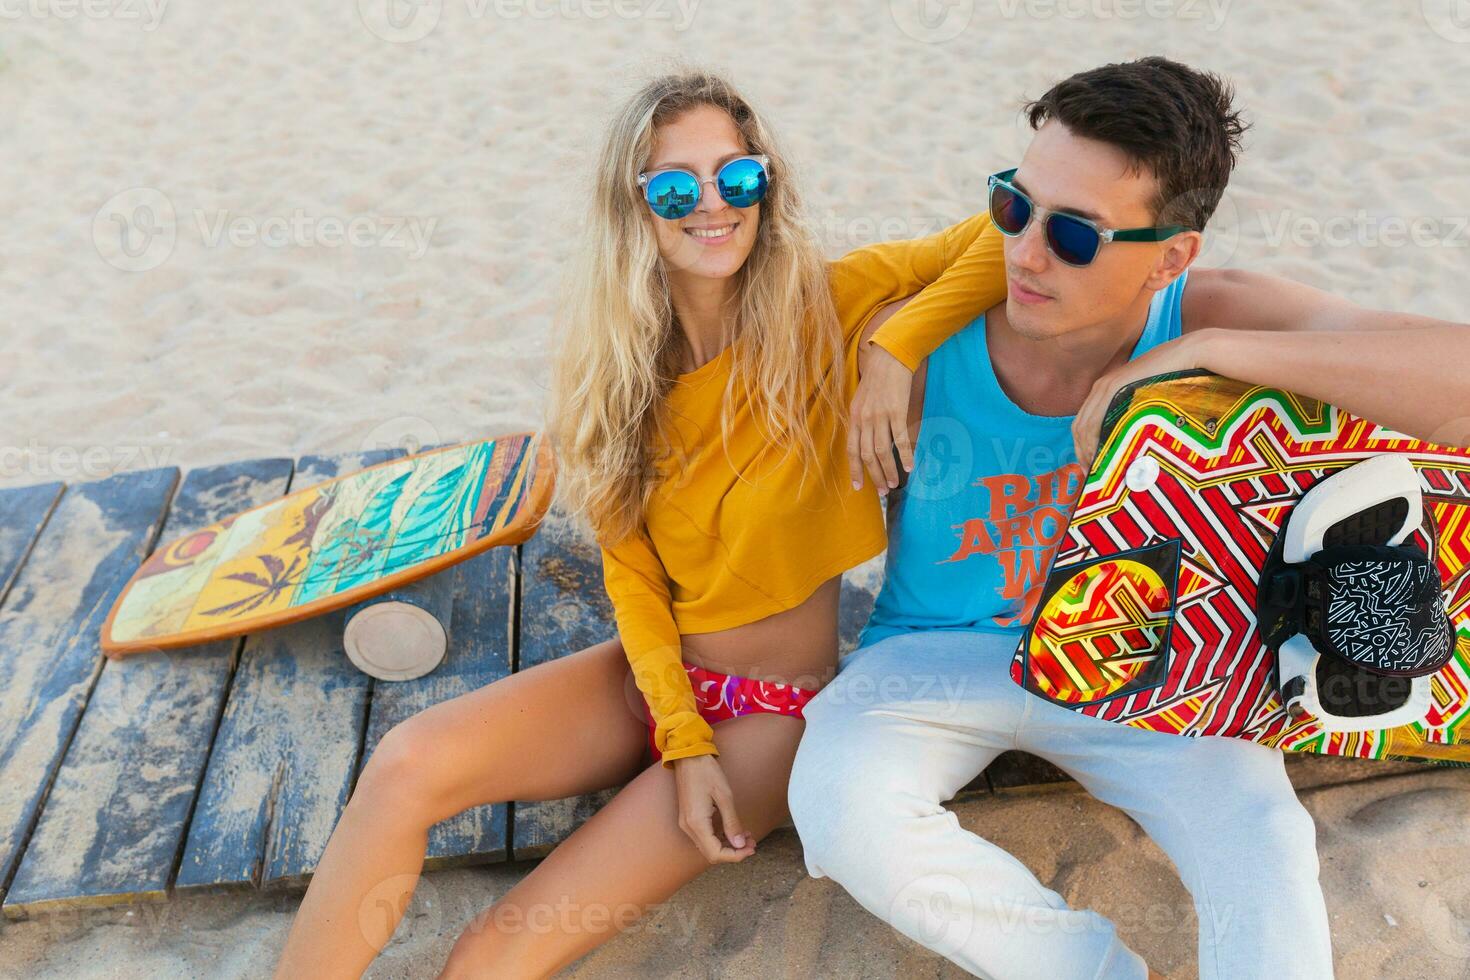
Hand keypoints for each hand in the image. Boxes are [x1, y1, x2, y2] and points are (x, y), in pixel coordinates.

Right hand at [670, 754, 755, 862]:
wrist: (688, 756)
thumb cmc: (706, 771)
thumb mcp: (724, 796)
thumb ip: (732, 823)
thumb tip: (740, 844)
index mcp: (696, 823)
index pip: (715, 853)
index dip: (735, 856)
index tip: (751, 849)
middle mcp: (688, 827)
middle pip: (711, 853)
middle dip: (733, 852)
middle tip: (752, 844)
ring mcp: (686, 823)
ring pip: (708, 846)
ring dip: (727, 845)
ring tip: (747, 837)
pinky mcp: (688, 818)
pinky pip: (704, 836)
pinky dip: (719, 837)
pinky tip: (733, 830)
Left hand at [848, 342, 915, 495]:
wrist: (890, 356)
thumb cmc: (879, 377)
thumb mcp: (862, 398)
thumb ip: (862, 418)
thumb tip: (865, 437)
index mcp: (855, 416)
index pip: (851, 449)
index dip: (854, 469)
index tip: (859, 486)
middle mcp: (864, 418)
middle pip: (866, 454)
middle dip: (874, 475)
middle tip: (883, 491)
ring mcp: (880, 415)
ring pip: (882, 451)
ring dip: (888, 470)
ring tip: (894, 484)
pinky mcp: (896, 410)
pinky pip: (900, 438)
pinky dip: (905, 455)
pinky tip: (910, 466)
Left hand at [1071, 330, 1211, 470]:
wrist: (1187, 355)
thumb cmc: (1174, 379)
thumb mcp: (1148, 400)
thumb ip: (1134, 416)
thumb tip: (1133, 443)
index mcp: (1105, 390)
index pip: (1083, 424)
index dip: (1082, 447)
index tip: (1090, 467)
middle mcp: (1100, 387)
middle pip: (1079, 427)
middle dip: (1081, 453)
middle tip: (1092, 475)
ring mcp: (1105, 386)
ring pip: (1084, 426)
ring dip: (1087, 451)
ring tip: (1098, 471)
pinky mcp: (1114, 387)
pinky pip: (1096, 419)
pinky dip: (1094, 440)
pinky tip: (1102, 454)